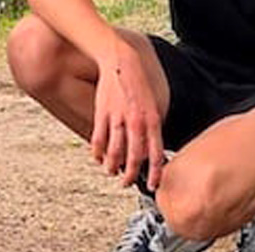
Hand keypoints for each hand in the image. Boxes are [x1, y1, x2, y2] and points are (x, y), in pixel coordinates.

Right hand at [92, 43, 164, 188]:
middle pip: (134, 157)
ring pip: (114, 152)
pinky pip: (99, 139)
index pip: (156, 153)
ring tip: (111, 172)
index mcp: (153, 120)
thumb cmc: (139, 84)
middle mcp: (136, 122)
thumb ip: (153, 128)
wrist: (121, 62)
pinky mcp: (102, 114)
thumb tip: (149, 150)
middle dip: (131, 176)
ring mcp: (118, 118)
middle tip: (127, 183)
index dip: (155, 173)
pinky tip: (98, 158)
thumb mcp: (154, 105)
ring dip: (112, 166)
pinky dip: (97, 152)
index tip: (154, 185)